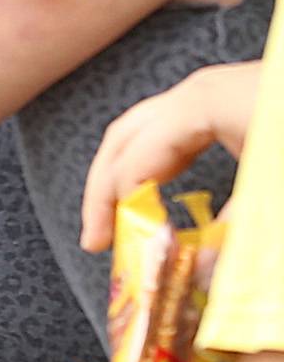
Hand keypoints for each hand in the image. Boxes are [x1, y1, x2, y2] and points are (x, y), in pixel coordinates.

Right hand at [80, 62, 263, 252]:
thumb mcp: (273, 186)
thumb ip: (235, 230)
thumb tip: (202, 269)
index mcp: (199, 106)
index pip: (133, 160)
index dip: (120, 207)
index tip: (121, 246)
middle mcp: (194, 93)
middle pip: (123, 140)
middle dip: (103, 191)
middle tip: (96, 237)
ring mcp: (207, 92)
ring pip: (141, 131)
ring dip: (122, 175)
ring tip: (116, 219)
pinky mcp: (224, 100)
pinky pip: (168, 130)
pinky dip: (149, 162)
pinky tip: (153, 188)